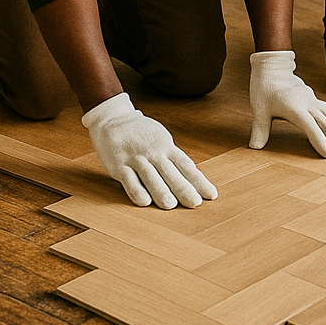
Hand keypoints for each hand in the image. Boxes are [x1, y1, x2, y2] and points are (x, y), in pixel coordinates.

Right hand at [82, 93, 217, 207]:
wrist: (114, 119)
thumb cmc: (142, 134)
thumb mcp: (162, 140)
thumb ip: (175, 158)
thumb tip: (194, 173)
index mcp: (167, 147)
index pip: (186, 166)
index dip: (199, 181)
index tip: (211, 194)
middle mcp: (154, 153)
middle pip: (171, 173)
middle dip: (183, 189)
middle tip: (195, 203)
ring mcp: (136, 158)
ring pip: (151, 177)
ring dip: (161, 191)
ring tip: (171, 205)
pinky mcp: (119, 165)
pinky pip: (129, 180)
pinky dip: (137, 191)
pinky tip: (144, 201)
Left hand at [249, 51, 325, 157]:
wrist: (272, 67)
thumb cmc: (264, 88)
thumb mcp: (259, 109)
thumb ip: (259, 129)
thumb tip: (254, 147)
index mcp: (295, 108)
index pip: (311, 128)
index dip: (321, 142)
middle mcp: (307, 104)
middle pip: (325, 123)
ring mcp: (311, 100)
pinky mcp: (312, 98)